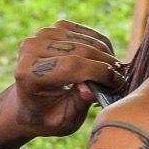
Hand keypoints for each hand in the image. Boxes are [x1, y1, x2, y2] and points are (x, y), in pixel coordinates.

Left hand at [9, 20, 124, 137]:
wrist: (28, 104)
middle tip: (120, 79)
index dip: (99, 72)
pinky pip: (85, 32)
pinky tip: (103, 60)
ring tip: (112, 72)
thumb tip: (91, 91)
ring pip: (86, 39)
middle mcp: (31, 49)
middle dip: (106, 64)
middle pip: (80, 49)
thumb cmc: (47, 116)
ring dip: (106, 54)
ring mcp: (41, 35)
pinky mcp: (53, 29)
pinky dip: (100, 44)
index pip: (71, 66)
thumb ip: (77, 105)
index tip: (117, 83)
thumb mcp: (62, 120)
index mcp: (28, 74)